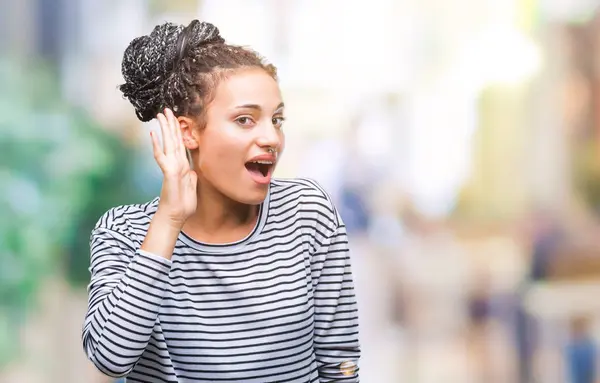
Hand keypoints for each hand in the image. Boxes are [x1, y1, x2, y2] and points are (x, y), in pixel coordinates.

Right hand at [150, 108, 196, 227]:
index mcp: (183, 166)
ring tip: (160, 116)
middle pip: (173, 140)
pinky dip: (157, 145)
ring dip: (164, 129)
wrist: (175, 217)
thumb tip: (192, 171)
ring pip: (168, 144)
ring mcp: (171, 167)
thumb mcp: (191, 188)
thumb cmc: (182, 205)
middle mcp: (176, 164)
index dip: (178, 131)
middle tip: (166, 109)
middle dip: (170, 124)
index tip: (176, 118)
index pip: (180, 144)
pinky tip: (153, 134)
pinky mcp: (168, 173)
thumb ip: (191, 177)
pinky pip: (162, 157)